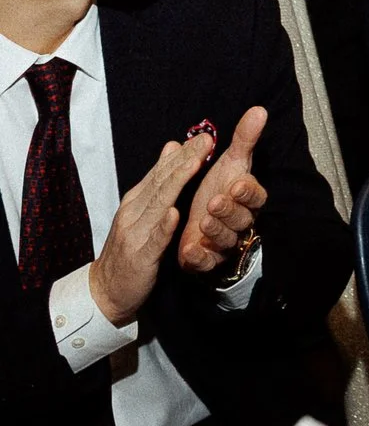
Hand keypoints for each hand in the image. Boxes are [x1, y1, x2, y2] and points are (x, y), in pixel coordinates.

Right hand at [91, 133, 212, 325]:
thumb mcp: (141, 211)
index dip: (183, 153)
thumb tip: (173, 146)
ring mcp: (135, 234)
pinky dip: (163, 226)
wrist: (105, 289)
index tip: (205, 136)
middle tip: (206, 140)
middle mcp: (133, 213)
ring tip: (195, 164)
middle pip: (161, 181)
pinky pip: (154, 240)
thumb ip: (157, 181)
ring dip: (176, 183)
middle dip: (184, 160)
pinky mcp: (140, 257)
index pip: (161, 172)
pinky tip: (174, 214)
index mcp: (136, 201)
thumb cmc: (128, 247)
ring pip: (158, 204)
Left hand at [178, 105, 267, 274]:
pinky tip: (188, 248)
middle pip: (242, 220)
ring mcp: (223, 243)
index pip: (256, 197)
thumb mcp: (227, 163)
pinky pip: (207, 263)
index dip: (248, 192)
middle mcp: (238, 222)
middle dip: (229, 211)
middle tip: (214, 202)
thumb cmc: (210, 190)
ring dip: (215, 231)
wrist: (187, 224)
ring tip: (202, 220)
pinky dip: (200, 257)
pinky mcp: (205, 260)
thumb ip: (243, 140)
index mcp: (245, 199)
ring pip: (226, 240)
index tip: (236, 184)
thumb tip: (259, 110)